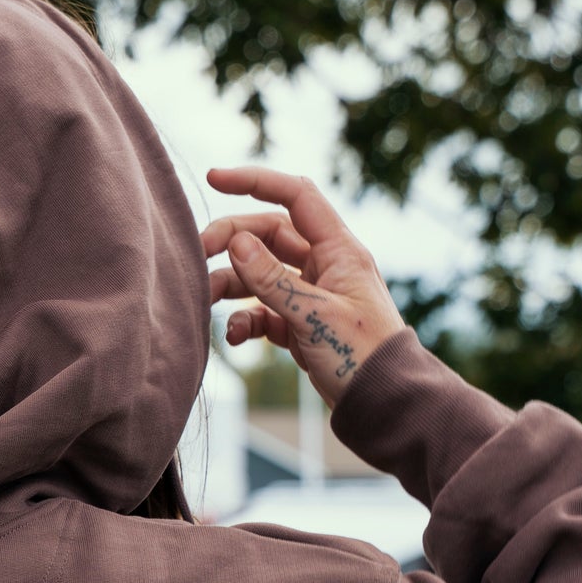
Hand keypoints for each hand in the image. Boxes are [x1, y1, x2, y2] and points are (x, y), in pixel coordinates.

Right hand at [199, 166, 405, 409]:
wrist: (383, 403)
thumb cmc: (361, 356)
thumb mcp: (314, 316)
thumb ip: (272, 280)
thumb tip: (235, 243)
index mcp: (339, 250)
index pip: (295, 196)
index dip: (255, 181)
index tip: (214, 179)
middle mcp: (324, 266)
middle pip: (268, 235)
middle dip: (232, 240)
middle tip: (198, 254)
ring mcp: (311, 296)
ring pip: (260, 275)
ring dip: (231, 283)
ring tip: (205, 298)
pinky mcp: (300, 326)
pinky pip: (264, 312)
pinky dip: (245, 320)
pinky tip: (235, 337)